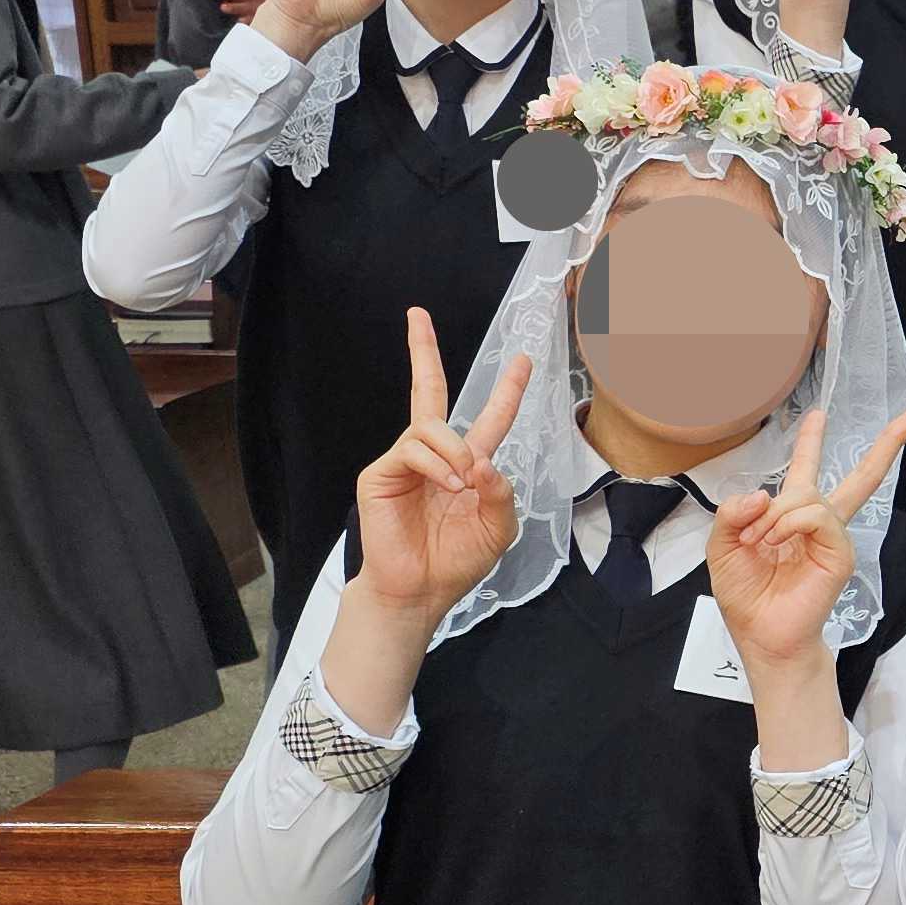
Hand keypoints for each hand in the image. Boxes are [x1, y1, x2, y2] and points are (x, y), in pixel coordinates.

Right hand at [347, 305, 529, 623]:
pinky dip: (438, 465)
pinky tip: (447, 486)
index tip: (523, 361)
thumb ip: (501, 491)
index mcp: (466, 465)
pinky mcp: (382, 473)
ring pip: (432, 427)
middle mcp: (434, 456)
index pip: (488, 419)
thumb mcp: (498, 528)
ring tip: (462, 485)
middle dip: (423, 351)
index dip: (506, 391)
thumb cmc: (457, 561)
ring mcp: (405, 462)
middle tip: (417, 313)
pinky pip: (414, 449)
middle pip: (428, 392)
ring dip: (456, 452)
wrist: (420, 591)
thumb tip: (483, 459)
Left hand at [708, 400, 905, 668]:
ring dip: (775, 515)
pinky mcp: (840, 553)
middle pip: (860, 478)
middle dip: (887, 445)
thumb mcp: (722, 546)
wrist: (763, 636)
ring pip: (809, 497)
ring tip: (758, 542)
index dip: (812, 441)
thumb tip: (762, 493)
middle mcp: (819, 524)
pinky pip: (816, 517)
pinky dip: (789, 523)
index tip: (820, 414)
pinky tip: (775, 542)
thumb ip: (732, 514)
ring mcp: (833, 538)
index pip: (807, 471)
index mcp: (791, 518)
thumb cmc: (747, 596)